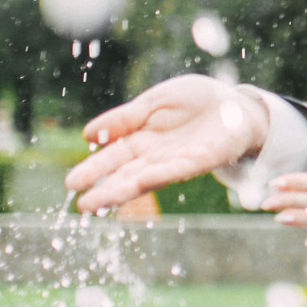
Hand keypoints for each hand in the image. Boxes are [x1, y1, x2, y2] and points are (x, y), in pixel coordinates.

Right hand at [65, 75, 269, 213]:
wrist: (235, 103)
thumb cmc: (195, 101)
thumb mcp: (154, 102)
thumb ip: (126, 118)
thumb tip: (88, 134)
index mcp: (141, 140)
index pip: (112, 158)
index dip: (93, 170)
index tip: (71, 184)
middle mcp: (156, 156)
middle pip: (125, 175)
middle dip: (103, 189)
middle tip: (80, 205)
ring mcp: (176, 161)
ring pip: (145, 179)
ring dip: (123, 191)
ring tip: (101, 202)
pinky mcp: (201, 160)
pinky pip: (177, 169)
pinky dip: (160, 174)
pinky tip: (142, 180)